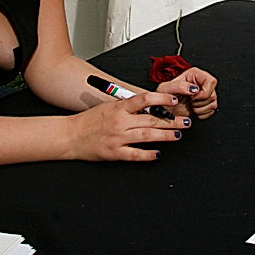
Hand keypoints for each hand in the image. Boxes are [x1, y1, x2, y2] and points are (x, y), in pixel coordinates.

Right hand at [70, 92, 184, 160]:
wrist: (70, 135)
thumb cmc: (90, 120)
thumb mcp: (109, 106)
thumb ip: (128, 107)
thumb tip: (149, 105)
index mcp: (119, 108)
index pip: (144, 100)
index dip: (161, 100)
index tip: (174, 101)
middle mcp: (120, 122)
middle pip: (150, 120)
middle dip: (171, 121)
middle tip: (185, 122)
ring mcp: (117, 138)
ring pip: (146, 136)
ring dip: (165, 136)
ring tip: (177, 135)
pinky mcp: (114, 152)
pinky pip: (135, 154)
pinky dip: (148, 154)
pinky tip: (158, 154)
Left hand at [157, 66, 218, 118]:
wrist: (163, 109)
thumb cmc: (163, 97)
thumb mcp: (165, 88)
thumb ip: (179, 85)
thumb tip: (193, 88)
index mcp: (195, 75)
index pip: (211, 81)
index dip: (204, 92)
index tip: (193, 97)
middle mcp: (201, 83)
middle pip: (213, 95)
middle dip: (200, 102)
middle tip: (190, 101)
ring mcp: (204, 94)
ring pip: (213, 104)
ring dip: (200, 109)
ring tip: (190, 106)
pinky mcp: (205, 105)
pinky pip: (211, 111)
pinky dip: (202, 114)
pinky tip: (193, 110)